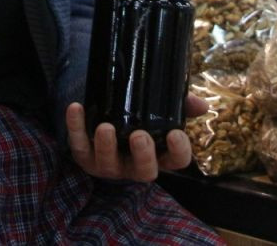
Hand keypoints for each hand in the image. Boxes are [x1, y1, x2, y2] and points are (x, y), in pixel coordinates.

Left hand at [65, 93, 207, 181]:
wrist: (104, 112)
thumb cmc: (138, 117)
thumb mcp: (159, 110)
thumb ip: (180, 104)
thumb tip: (202, 105)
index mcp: (158, 155)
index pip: (176, 161)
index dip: (178, 151)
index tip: (175, 134)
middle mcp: (134, 165)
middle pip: (144, 171)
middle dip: (142, 155)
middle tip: (139, 136)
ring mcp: (108, 163)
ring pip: (108, 163)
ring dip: (106, 146)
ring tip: (105, 126)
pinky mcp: (84, 155)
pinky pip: (78, 146)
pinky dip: (75, 127)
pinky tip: (76, 107)